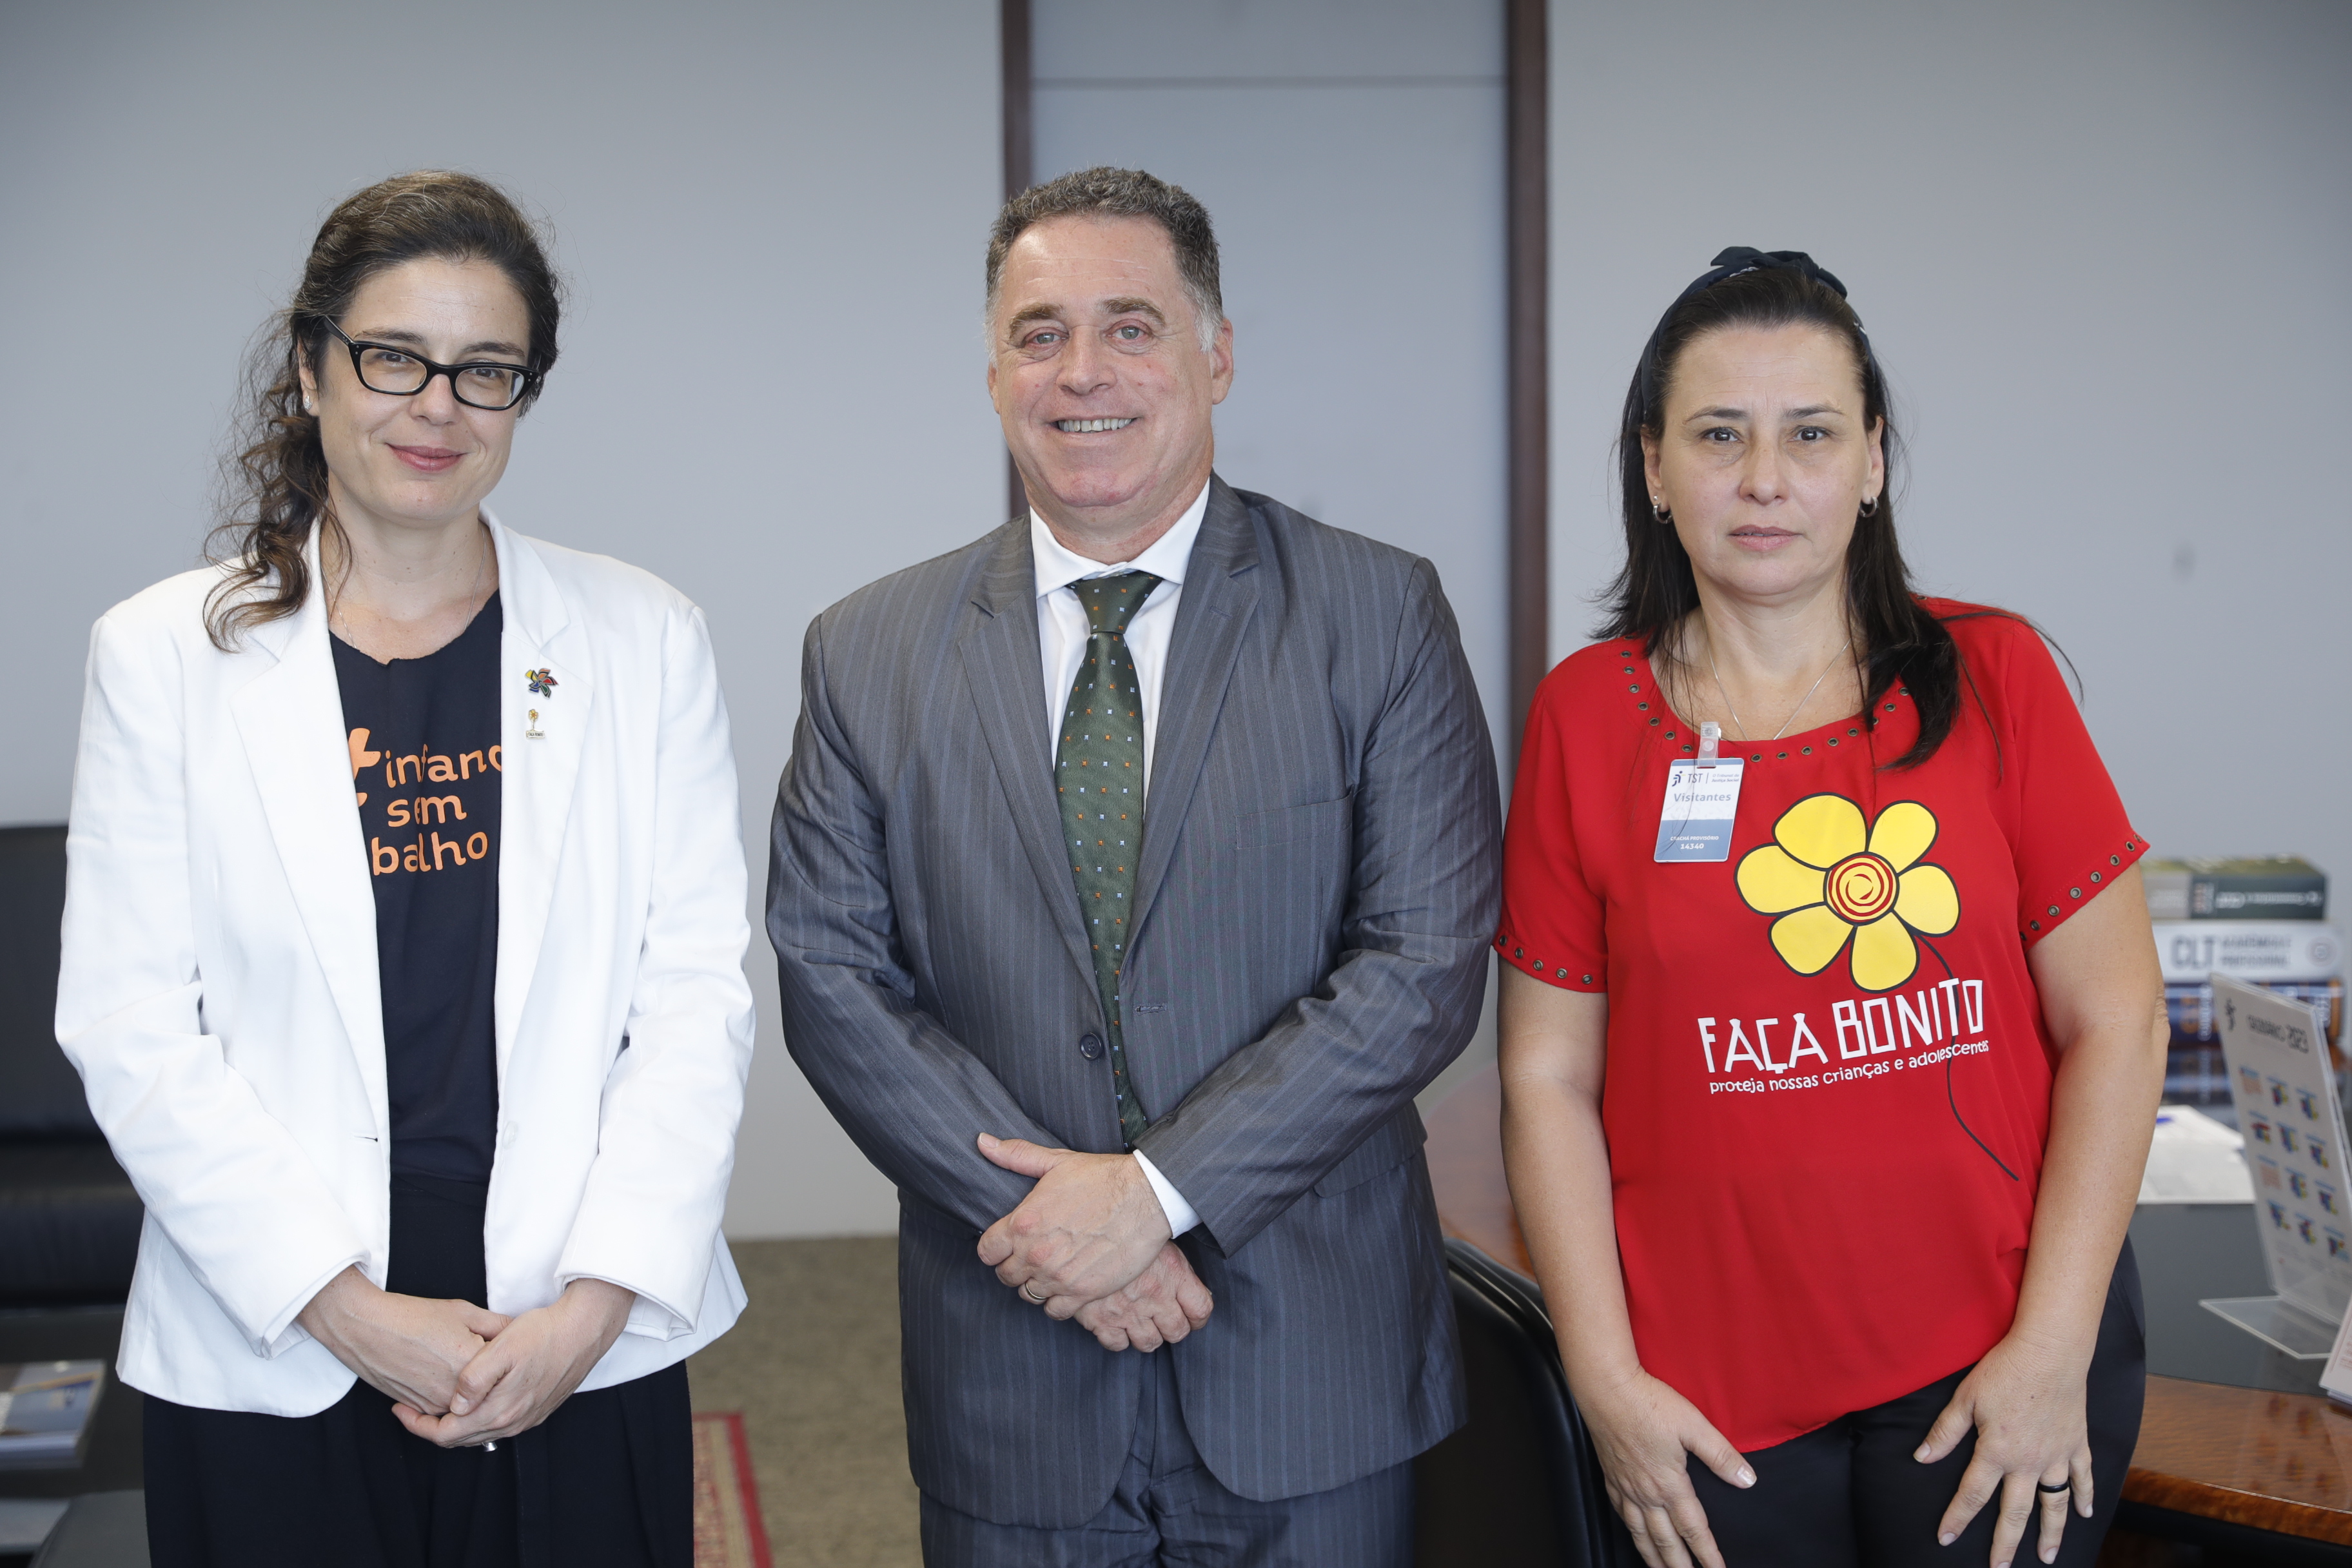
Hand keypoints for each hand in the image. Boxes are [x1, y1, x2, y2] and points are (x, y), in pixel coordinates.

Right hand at [297, 1265, 509, 1415]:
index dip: (509, 1356)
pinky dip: (452, 1398)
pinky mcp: (419, 1409)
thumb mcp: (464, 1311)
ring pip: (468, 1405)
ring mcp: (435, 1404)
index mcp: (473, 1365)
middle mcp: (456, 1392)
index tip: (510, 1348)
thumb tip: (518, 1333)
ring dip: (473, 1392)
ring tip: (462, 1365)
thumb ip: (497, 1325)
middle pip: (489, 1390)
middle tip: (486, 1360)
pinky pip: (446, 1410)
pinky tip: (446, 1375)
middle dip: (494, 1377)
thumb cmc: (412, 1316)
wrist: (366, 1328)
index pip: (507, 1368)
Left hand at [393, 1278, 635, 1448]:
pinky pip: (496, 1425)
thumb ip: (474, 1380)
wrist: (585, 1330)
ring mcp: (526, 1418)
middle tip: (411, 1406)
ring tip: (435, 1403)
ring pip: (478, 1434)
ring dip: (453, 1424)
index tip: (400, 1409)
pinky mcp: (535, 1410)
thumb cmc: (544, 1333)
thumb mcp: (502, 1348)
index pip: (445, 1435)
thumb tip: (454, 1405)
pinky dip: (475, 1419)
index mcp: (500, 1410)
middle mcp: (513, 1422)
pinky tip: (471, 1399)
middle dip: (431, 1426)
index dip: (417, 1426)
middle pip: (459, 1440)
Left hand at [975, 1134, 1169, 1310]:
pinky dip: (1057, 1302)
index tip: (1007, 1245)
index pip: (986, 1252)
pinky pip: (1054, 1311)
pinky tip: (1067, 1285)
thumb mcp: (1055, 1162)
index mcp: (1023, 1223)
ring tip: (1050, 1270)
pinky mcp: (1083, 1292)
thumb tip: (982, 1142)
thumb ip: (1015, 1156)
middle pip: (1005, 1276)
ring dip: (1035, 1284)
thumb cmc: (1102, 1178)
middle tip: (1033, 1256)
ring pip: (1028, 1295)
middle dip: (1014, 1267)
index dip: (995, 1248)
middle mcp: (1036, 1254)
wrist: (1146, 1197)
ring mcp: (1059, 1277)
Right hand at [1071, 1242, 1213, 1350]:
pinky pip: (1118, 1345)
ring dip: (1147, 1336)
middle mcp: (1155, 1295)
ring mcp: (1128, 1310)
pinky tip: (1116, 1323)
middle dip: (1172, 1329)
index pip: (1201, 1309)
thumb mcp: (1157, 1242)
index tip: (1191, 1318)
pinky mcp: (1101, 1320)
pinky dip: (1118, 1338)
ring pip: (1150, 1343)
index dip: (1198, 1318)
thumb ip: (1176, 1270)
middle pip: (1177, 1332)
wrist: (1078, 1231)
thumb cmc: (1121, 1231)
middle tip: (1163, 1321)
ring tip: (1139, 1322)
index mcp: (1173, 1273)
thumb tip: (1194, 1293)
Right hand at [1577, 1365, 1752, 1567]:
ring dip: (1653, 1557)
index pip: (1694, 1529)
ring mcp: (1625, 1486)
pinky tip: (1633, 1532)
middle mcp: (1646, 1493)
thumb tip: (1746, 1480)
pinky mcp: (1611, 1476)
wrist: (1606, 1388)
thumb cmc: (1649, 1403)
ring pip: (1640, 1533)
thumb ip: (1721, 1455)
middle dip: (1679, 1566)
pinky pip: (1620, 1513)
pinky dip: (1630, 1530)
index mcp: (1670, 1484)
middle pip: (1665, 1541)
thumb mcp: (1694, 1425)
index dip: (1708, 1555)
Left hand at [1916, 1331, 2093, 1566]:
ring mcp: (2057, 1456)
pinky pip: (2083, 1478)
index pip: (1972, 1494)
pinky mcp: (2076, 1444)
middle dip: (2005, 1543)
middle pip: (2014, 1512)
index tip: (1946, 1538)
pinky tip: (2085, 1513)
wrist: (2050, 1351)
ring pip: (2053, 1505)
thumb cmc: (2004, 1370)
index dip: (1957, 1519)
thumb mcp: (1965, 1399)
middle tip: (1999, 1566)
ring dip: (2050, 1533)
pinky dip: (2085, 1497)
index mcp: (1996, 1452)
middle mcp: (2028, 1462)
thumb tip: (1921, 1459)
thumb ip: (1945, 1432)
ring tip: (2047, 1557)